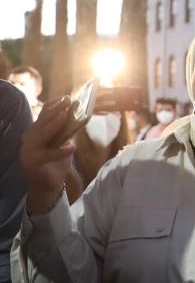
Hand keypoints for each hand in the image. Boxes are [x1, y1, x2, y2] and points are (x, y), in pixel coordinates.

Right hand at [21, 96, 76, 213]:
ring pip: (40, 135)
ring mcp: (28, 150)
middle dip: (55, 110)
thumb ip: (67, 130)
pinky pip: (46, 155)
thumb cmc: (56, 162)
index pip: (43, 113)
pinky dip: (59, 151)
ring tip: (65, 117)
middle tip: (68, 101)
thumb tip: (79, 113)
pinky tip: (71, 147)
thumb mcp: (63, 142)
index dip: (54, 104)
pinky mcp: (32, 163)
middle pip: (41, 121)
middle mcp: (29, 138)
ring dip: (53, 125)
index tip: (67, 97)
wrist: (49, 185)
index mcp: (36, 131)